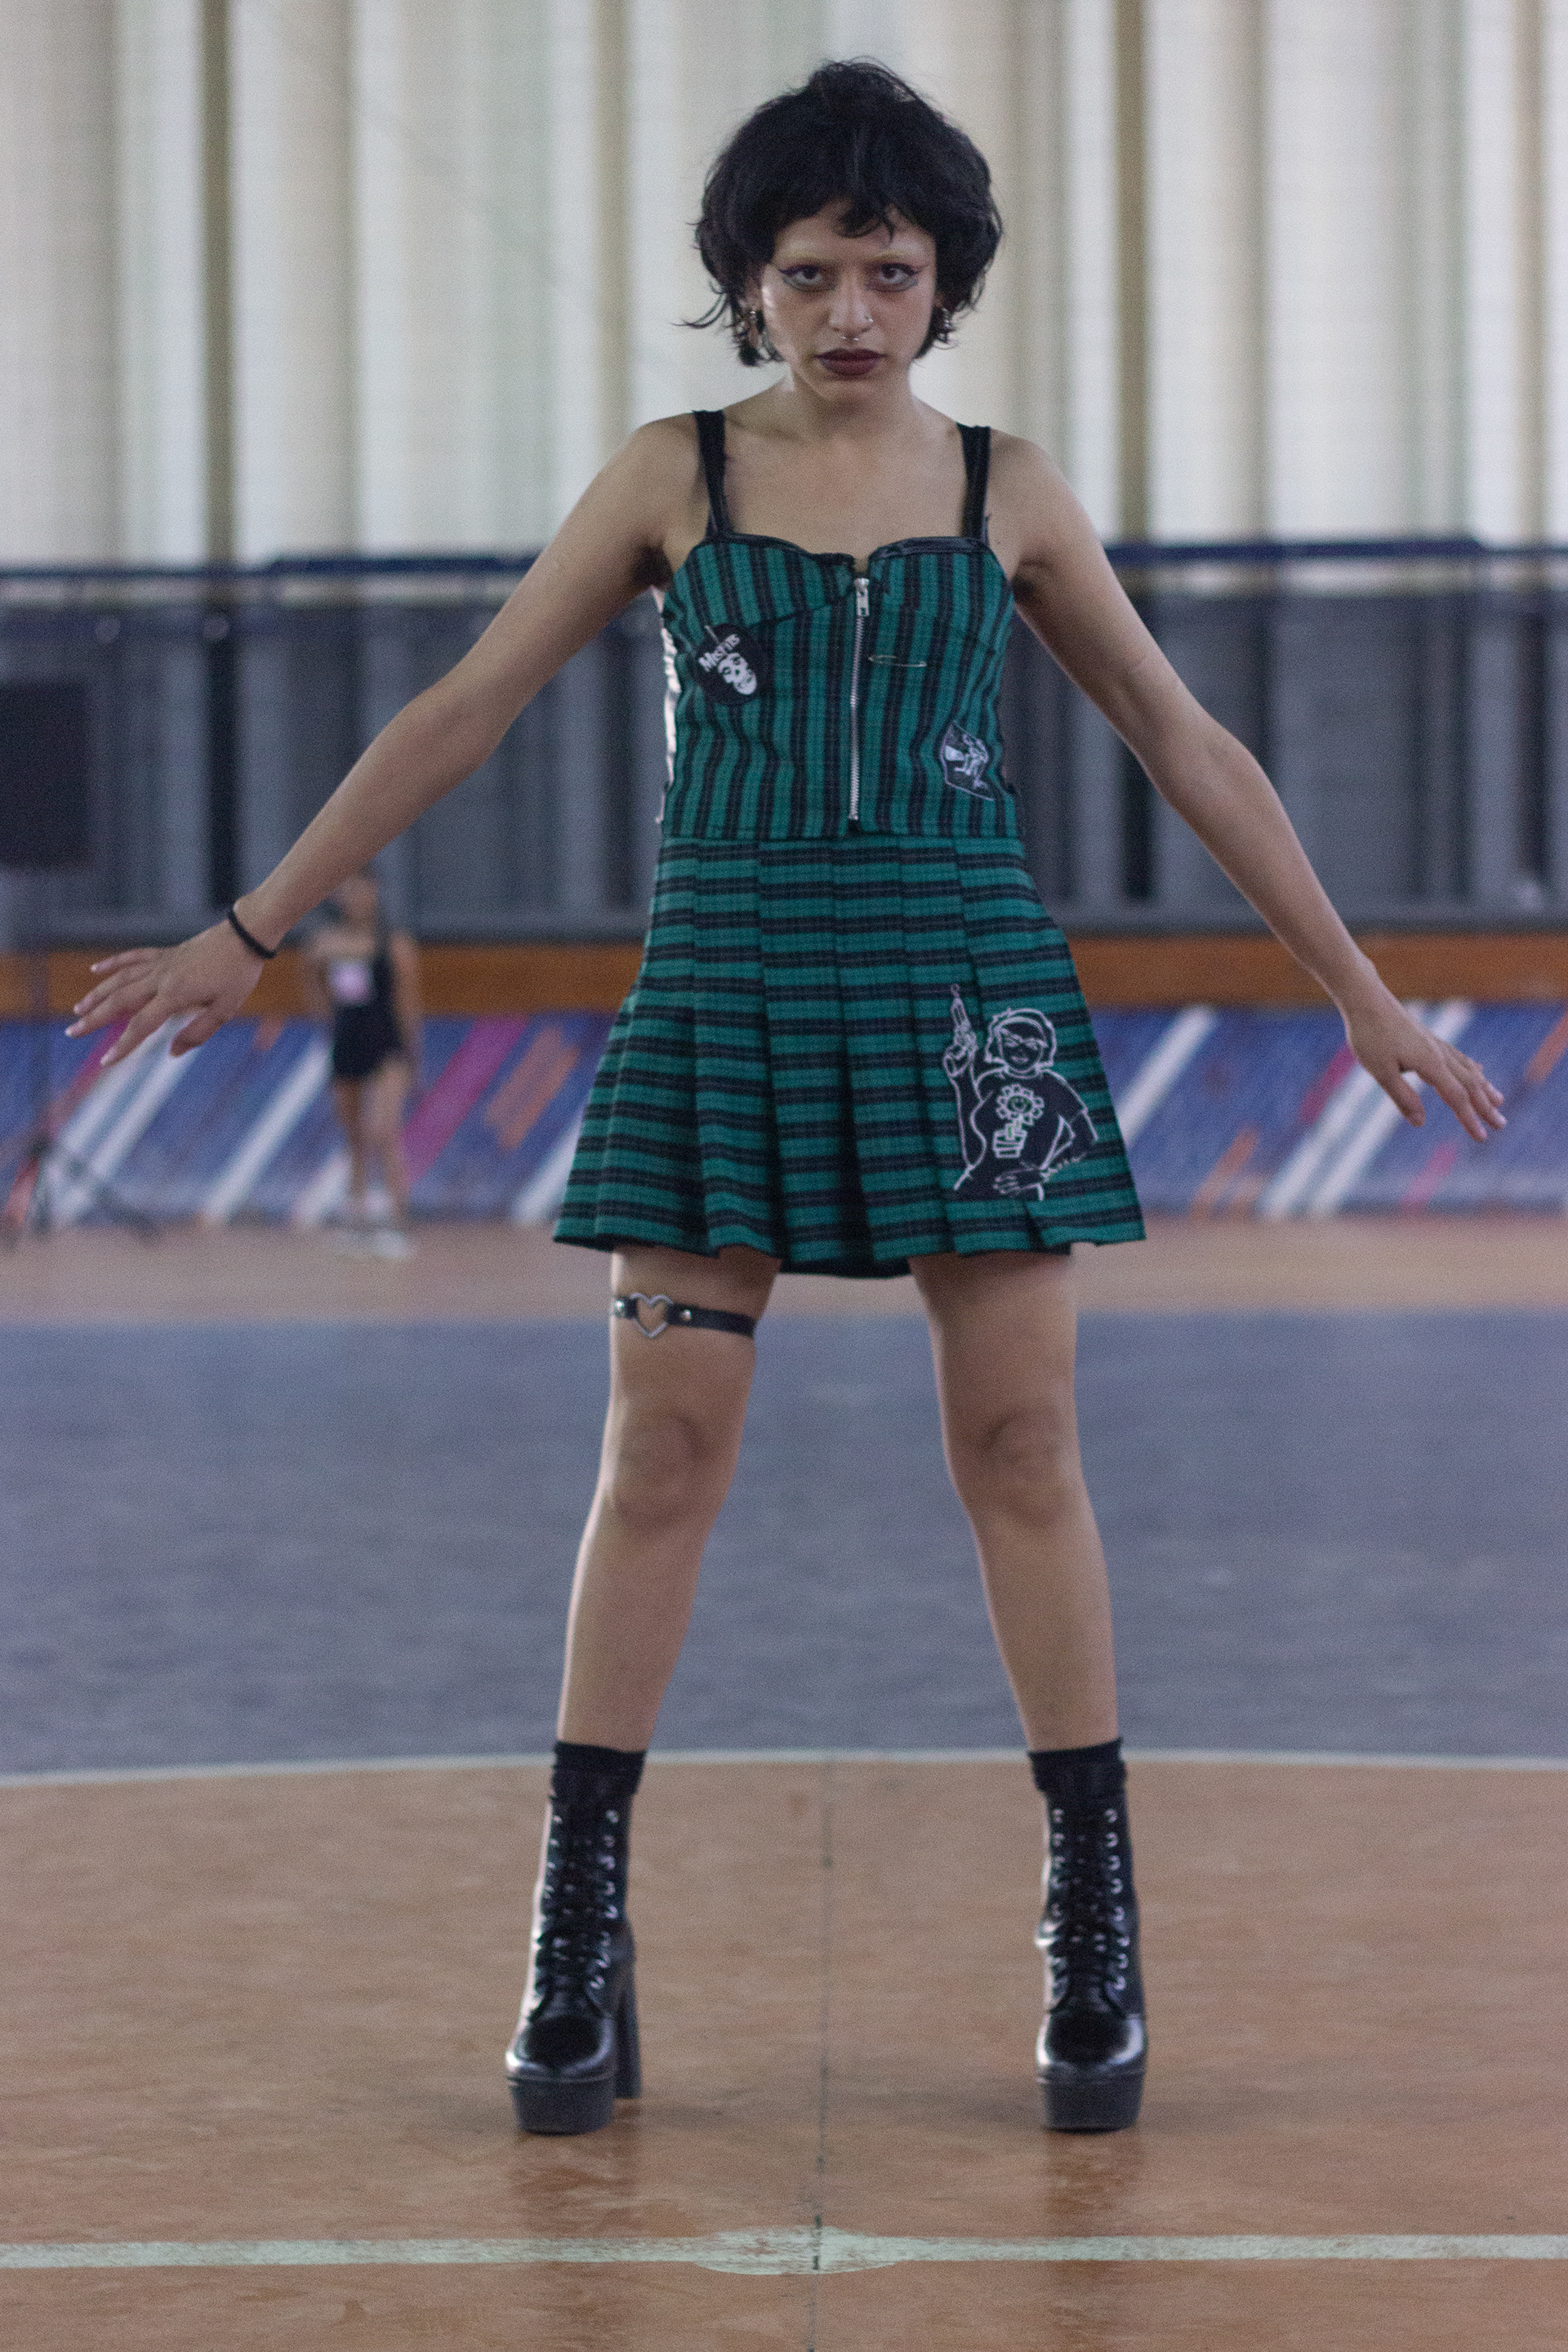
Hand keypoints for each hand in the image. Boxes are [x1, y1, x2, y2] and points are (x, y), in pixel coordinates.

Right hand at [66, 922, 266, 1063]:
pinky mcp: (165, 953)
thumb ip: (197, 1032)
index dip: (123, 1045)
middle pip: (120, 1001)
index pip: (141, 1025)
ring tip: (79, 1008)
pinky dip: (113, 964)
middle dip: (94, 1018)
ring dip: (97, 994)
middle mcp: (161, 978)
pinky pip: (133, 957)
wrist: (244, 936)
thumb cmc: (238, 975)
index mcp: (175, 994)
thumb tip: (171, 1053)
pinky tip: (96, 971)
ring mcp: (161, 963)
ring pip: (120, 979)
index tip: (106, 1061)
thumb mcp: (225, 1010)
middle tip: (72, 1032)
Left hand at [1343, 990, 1505, 1142]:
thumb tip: (1420, 1123)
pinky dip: (1474, 1069)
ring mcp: (1437, 1045)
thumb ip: (1402, 1097)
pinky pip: (1460, 1058)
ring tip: (1499, 1101)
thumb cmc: (1369, 1036)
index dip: (1470, 1119)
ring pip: (1468, 1070)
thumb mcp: (1381, 1071)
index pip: (1456, 1098)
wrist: (1366, 1000)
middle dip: (1485, 1107)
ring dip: (1484, 1088)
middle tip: (1501, 1125)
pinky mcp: (1430, 1039)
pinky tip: (1479, 1071)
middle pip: (1470, 1085)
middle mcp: (1440, 1054)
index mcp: (1430, 1064)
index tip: (1482, 1138)